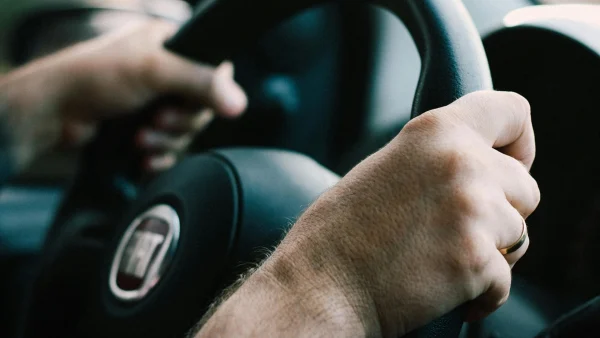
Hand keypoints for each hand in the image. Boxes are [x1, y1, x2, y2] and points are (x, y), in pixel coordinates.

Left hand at [0, 20, 246, 172]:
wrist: (54, 112)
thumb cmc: (94, 78)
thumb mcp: (153, 71)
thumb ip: (200, 82)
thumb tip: (239, 103)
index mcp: (171, 45)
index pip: (215, 70)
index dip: (209, 93)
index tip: (189, 103)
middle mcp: (166, 73)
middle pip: (201, 107)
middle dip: (180, 123)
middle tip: (157, 120)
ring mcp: (155, 102)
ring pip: (185, 132)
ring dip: (166, 141)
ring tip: (141, 138)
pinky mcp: (145, 128)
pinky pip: (170, 149)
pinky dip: (160, 156)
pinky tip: (144, 157)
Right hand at [197, 91, 539, 336]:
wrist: (319, 286)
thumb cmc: (340, 233)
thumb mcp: (387, 167)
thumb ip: (436, 159)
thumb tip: (475, 170)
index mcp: (435, 131)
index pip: (513, 112)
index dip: (519, 142)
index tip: (510, 163)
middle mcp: (462, 163)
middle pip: (525, 187)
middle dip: (501, 211)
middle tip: (457, 229)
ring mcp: (473, 212)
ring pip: (520, 234)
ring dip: (491, 251)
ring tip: (441, 259)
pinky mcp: (476, 261)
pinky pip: (505, 279)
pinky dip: (481, 291)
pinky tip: (442, 287)